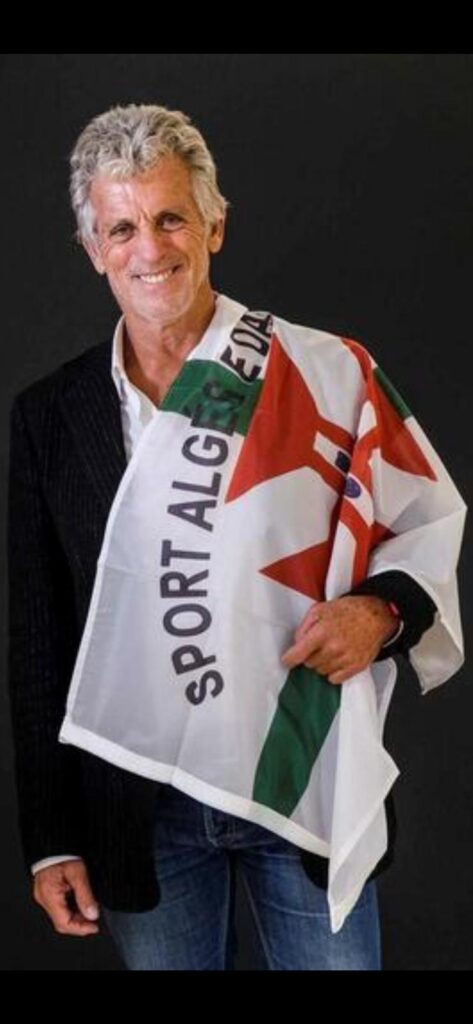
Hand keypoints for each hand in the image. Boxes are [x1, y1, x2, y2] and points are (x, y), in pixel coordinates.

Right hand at [32, 858, 99, 935]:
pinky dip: (71, 907)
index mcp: (49, 896)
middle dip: (79, 923)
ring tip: (89, 907)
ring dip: (76, 915)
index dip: (80, 929)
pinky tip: (80, 901)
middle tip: (94, 917)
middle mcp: (44, 899)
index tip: (94, 927)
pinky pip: (59, 906)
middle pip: (61, 922)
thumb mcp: (78, 874)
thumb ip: (85, 896)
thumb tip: (92, 915)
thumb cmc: (63, 853)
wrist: (53, 841)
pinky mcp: (46, 891)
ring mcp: (44, 895)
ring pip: (60, 915)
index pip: (64, 923)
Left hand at [280, 595, 399, 683]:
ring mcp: (346, 659)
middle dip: (310, 655)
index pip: (298, 654)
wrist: (376, 615)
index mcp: (322, 632)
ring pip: (321, 672)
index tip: (286, 661)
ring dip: (322, 663)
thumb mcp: (320, 609)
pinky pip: (335, 679)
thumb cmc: (348, 611)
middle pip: (309, 664)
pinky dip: (333, 672)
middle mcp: (333, 648)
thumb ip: (304, 627)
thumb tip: (297, 643)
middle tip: (319, 645)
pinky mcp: (356, 667)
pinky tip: (338, 659)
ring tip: (331, 649)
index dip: (289, 659)